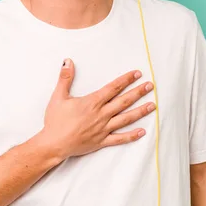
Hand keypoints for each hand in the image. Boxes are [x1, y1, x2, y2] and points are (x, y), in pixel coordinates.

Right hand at [38, 58, 155, 160]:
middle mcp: (101, 114)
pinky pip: (120, 138)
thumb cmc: (55, 121)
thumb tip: (68, 61)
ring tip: (152, 105)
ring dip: (140, 111)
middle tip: (150, 86)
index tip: (137, 74)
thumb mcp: (58, 96)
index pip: (113, 88)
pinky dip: (131, 135)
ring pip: (125, 118)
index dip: (126, 80)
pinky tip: (142, 132)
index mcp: (92, 102)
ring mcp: (103, 129)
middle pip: (123, 101)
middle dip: (138, 92)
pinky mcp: (102, 141)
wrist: (53, 144)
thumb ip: (65, 78)